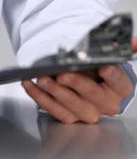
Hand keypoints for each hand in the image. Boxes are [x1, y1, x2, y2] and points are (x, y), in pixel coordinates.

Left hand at [21, 36, 136, 123]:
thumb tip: (135, 42)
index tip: (103, 68)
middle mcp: (105, 103)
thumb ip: (121, 46)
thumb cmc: (94, 64)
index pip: (119, 83)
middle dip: (77, 85)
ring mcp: (87, 112)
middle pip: (94, 97)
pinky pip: (55, 111)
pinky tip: (31, 85)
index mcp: (119, 87)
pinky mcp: (69, 116)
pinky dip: (40, 98)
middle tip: (62, 75)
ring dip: (54, 93)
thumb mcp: (106, 52)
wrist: (84, 76)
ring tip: (41, 79)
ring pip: (72, 107)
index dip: (112, 76)